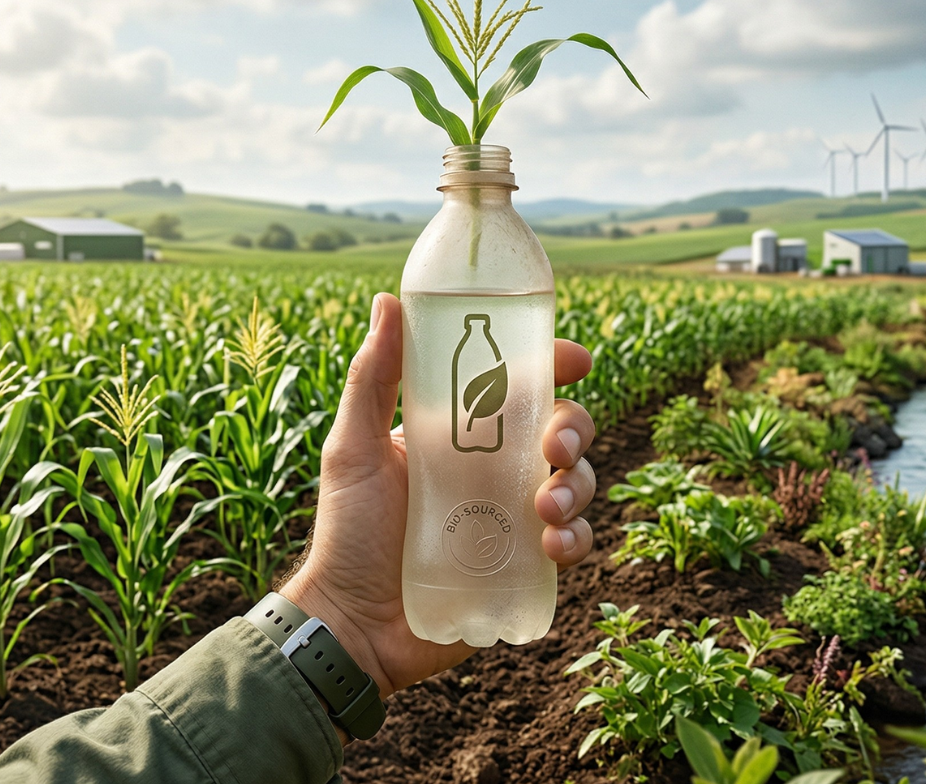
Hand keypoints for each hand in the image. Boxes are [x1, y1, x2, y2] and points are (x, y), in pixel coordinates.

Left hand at [282, 292, 596, 702]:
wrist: (353, 623)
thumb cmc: (346, 532)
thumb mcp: (353, 448)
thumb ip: (370, 378)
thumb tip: (387, 302)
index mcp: (459, 431)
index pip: (520, 386)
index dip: (556, 366)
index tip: (578, 361)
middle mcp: (493, 469)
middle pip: (562, 430)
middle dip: (575, 431)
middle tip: (554, 451)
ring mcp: (512, 517)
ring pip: (579, 483)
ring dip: (579, 487)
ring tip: (545, 509)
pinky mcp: (524, 566)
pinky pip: (572, 542)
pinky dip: (576, 538)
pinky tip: (552, 545)